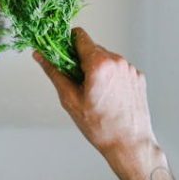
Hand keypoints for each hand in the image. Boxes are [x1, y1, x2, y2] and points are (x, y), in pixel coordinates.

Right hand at [34, 28, 158, 167]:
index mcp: (99, 64)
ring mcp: (130, 68)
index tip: (62, 55)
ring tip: (95, 93)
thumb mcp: (70, 99)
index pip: (79, 36)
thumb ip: (54, 72)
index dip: (67, 43)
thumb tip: (40, 56)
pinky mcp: (138, 76)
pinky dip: (111, 77)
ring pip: (106, 59)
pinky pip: (119, 69)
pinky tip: (109, 96)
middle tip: (76, 82)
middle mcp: (117, 61)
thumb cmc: (100, 127)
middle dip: (81, 60)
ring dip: (97, 69)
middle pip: (92, 48)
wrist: (129, 144)